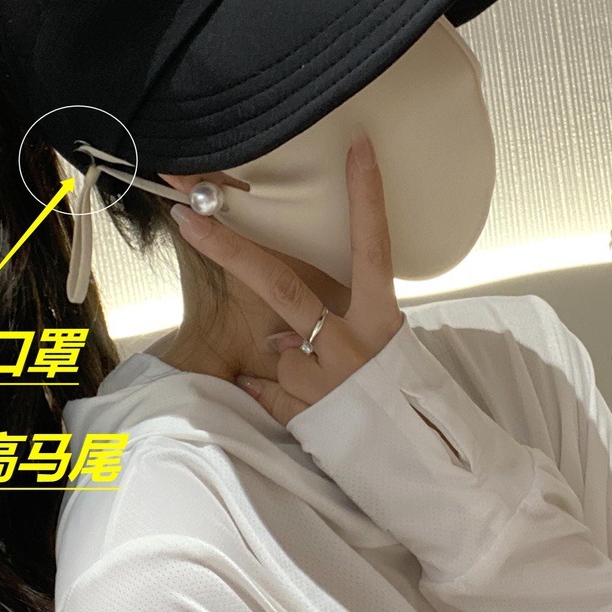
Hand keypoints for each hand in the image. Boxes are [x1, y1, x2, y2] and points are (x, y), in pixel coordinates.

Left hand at [158, 128, 404, 426]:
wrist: (422, 465)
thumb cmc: (404, 398)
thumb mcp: (387, 347)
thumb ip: (341, 325)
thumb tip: (281, 333)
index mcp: (381, 316)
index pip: (373, 244)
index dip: (366, 195)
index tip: (356, 147)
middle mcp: (354, 342)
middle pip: (281, 284)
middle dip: (228, 248)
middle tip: (188, 214)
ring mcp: (327, 378)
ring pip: (279, 351)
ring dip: (290, 366)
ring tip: (329, 391)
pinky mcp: (306, 412)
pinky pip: (269, 391)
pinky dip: (275, 395)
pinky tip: (311, 408)